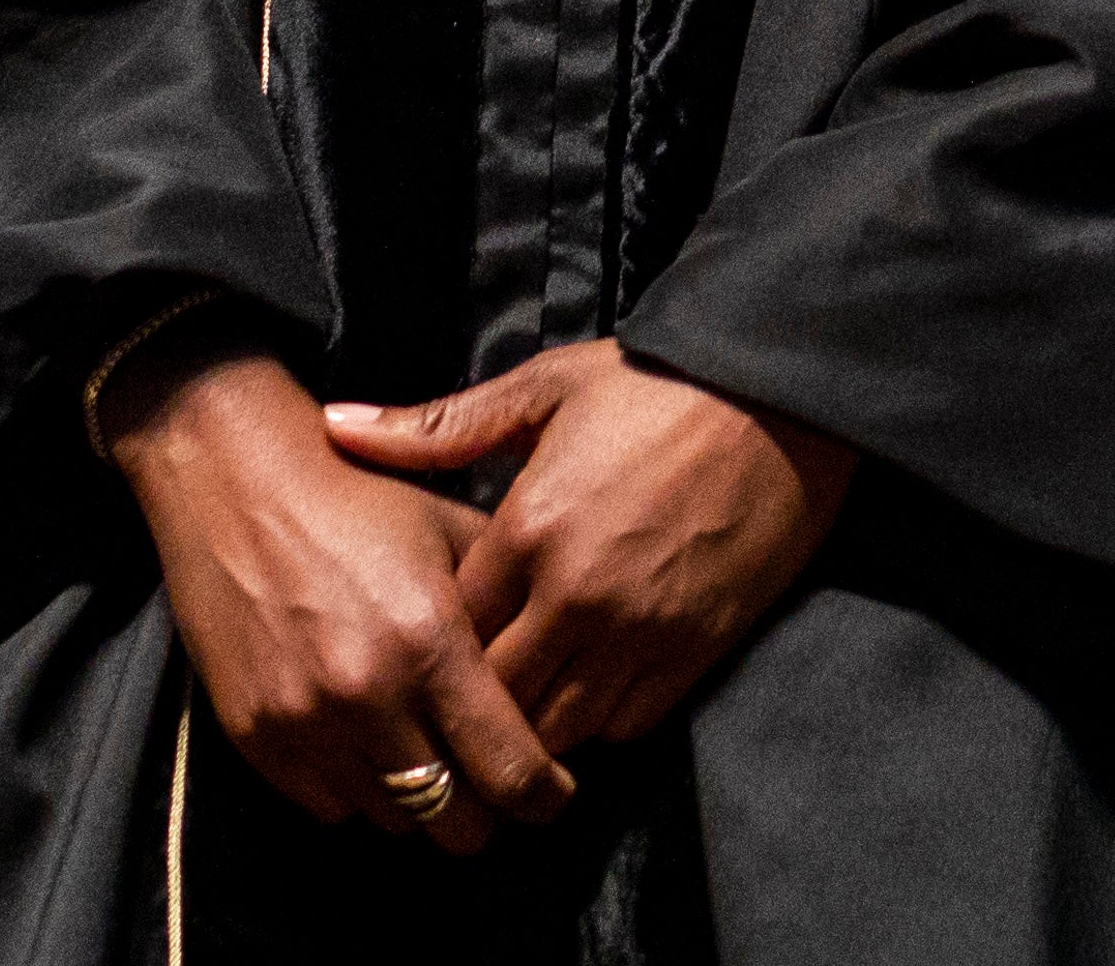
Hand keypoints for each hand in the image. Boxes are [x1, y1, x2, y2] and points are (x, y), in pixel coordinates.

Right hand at [103, 340, 571, 854]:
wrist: (235, 479)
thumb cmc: (354, 497)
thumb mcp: (450, 530)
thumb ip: (507, 608)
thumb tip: (553, 675)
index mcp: (430, 640)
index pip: (511, 771)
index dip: (544, 795)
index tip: (550, 790)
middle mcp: (368, 694)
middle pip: (457, 826)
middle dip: (486, 810)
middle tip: (487, 776)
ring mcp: (306, 722)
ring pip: (394, 822)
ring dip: (418, 797)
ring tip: (419, 743)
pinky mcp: (256, 737)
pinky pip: (328, 807)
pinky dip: (355, 786)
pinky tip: (361, 734)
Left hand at [324, 342, 854, 760]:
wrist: (778, 398)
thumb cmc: (653, 385)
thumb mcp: (541, 390)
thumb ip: (435, 427)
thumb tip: (336, 423)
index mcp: (529, 530)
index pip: (448, 627)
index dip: (430, 637)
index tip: (420, 633)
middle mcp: (577, 597)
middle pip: (494, 696)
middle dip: (470, 700)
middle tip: (457, 693)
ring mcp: (639, 633)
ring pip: (558, 729)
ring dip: (533, 721)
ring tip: (516, 703)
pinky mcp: (694, 652)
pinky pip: (628, 725)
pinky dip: (600, 721)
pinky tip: (585, 690)